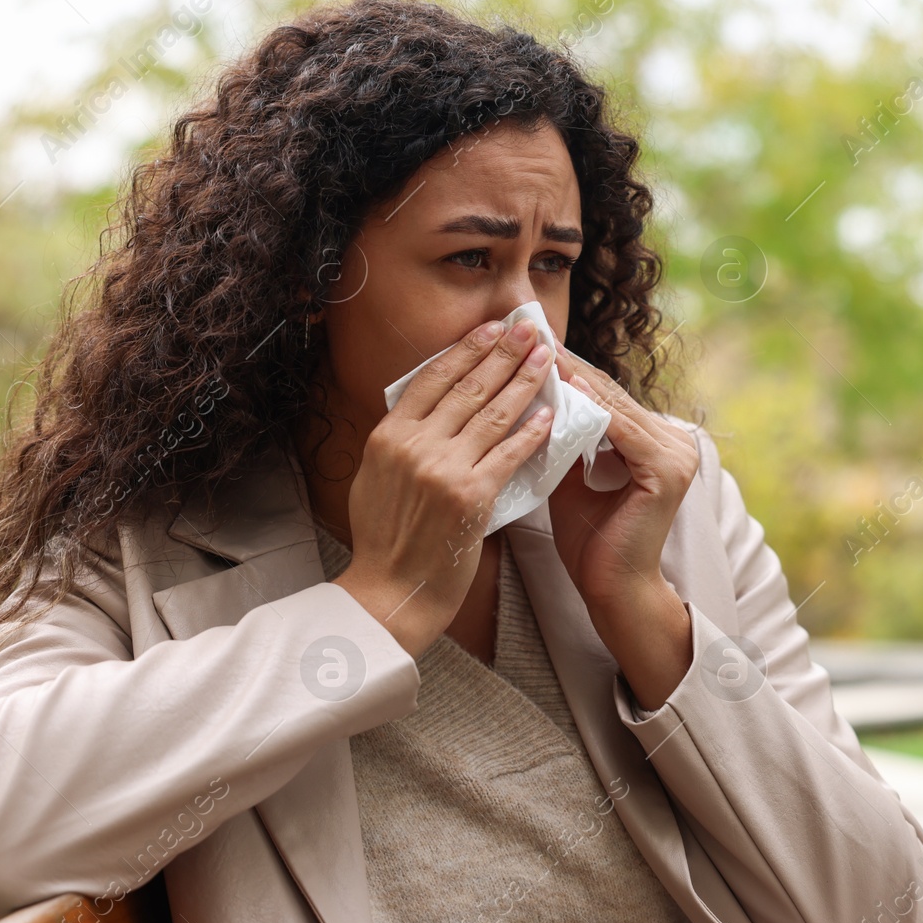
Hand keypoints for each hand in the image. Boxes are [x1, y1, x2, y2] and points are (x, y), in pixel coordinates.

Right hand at [334, 316, 554, 656]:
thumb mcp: (373, 479)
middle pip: (467, 387)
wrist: (390, 593)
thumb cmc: (384, 541)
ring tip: (546, 358)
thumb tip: (422, 409)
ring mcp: (442, 469)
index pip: (431, 379)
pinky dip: (530, 432)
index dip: (464, 350)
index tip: (489, 329)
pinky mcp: (471, 496)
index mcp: (387, 436)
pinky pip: (508, 454)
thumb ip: (399, 442)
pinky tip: (548, 414)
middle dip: (502, 353)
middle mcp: (413, 445)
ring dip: (523, 381)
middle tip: (529, 329)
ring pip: (492, 414)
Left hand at [545, 340, 699, 610]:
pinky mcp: (668, 471)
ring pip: (615, 408)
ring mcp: (677, 455)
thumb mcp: (571, 477)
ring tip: (541, 351)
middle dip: (570, 367)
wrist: (610, 590)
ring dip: (577, 379)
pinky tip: (566, 385)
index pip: (606, 398)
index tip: (531, 347)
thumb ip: (564, 438)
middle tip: (531, 335)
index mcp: (657, 443)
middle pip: (611, 396)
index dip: (569, 372)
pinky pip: (622, 431)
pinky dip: (593, 408)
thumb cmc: (590, 541)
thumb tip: (531, 397)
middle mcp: (675, 443)